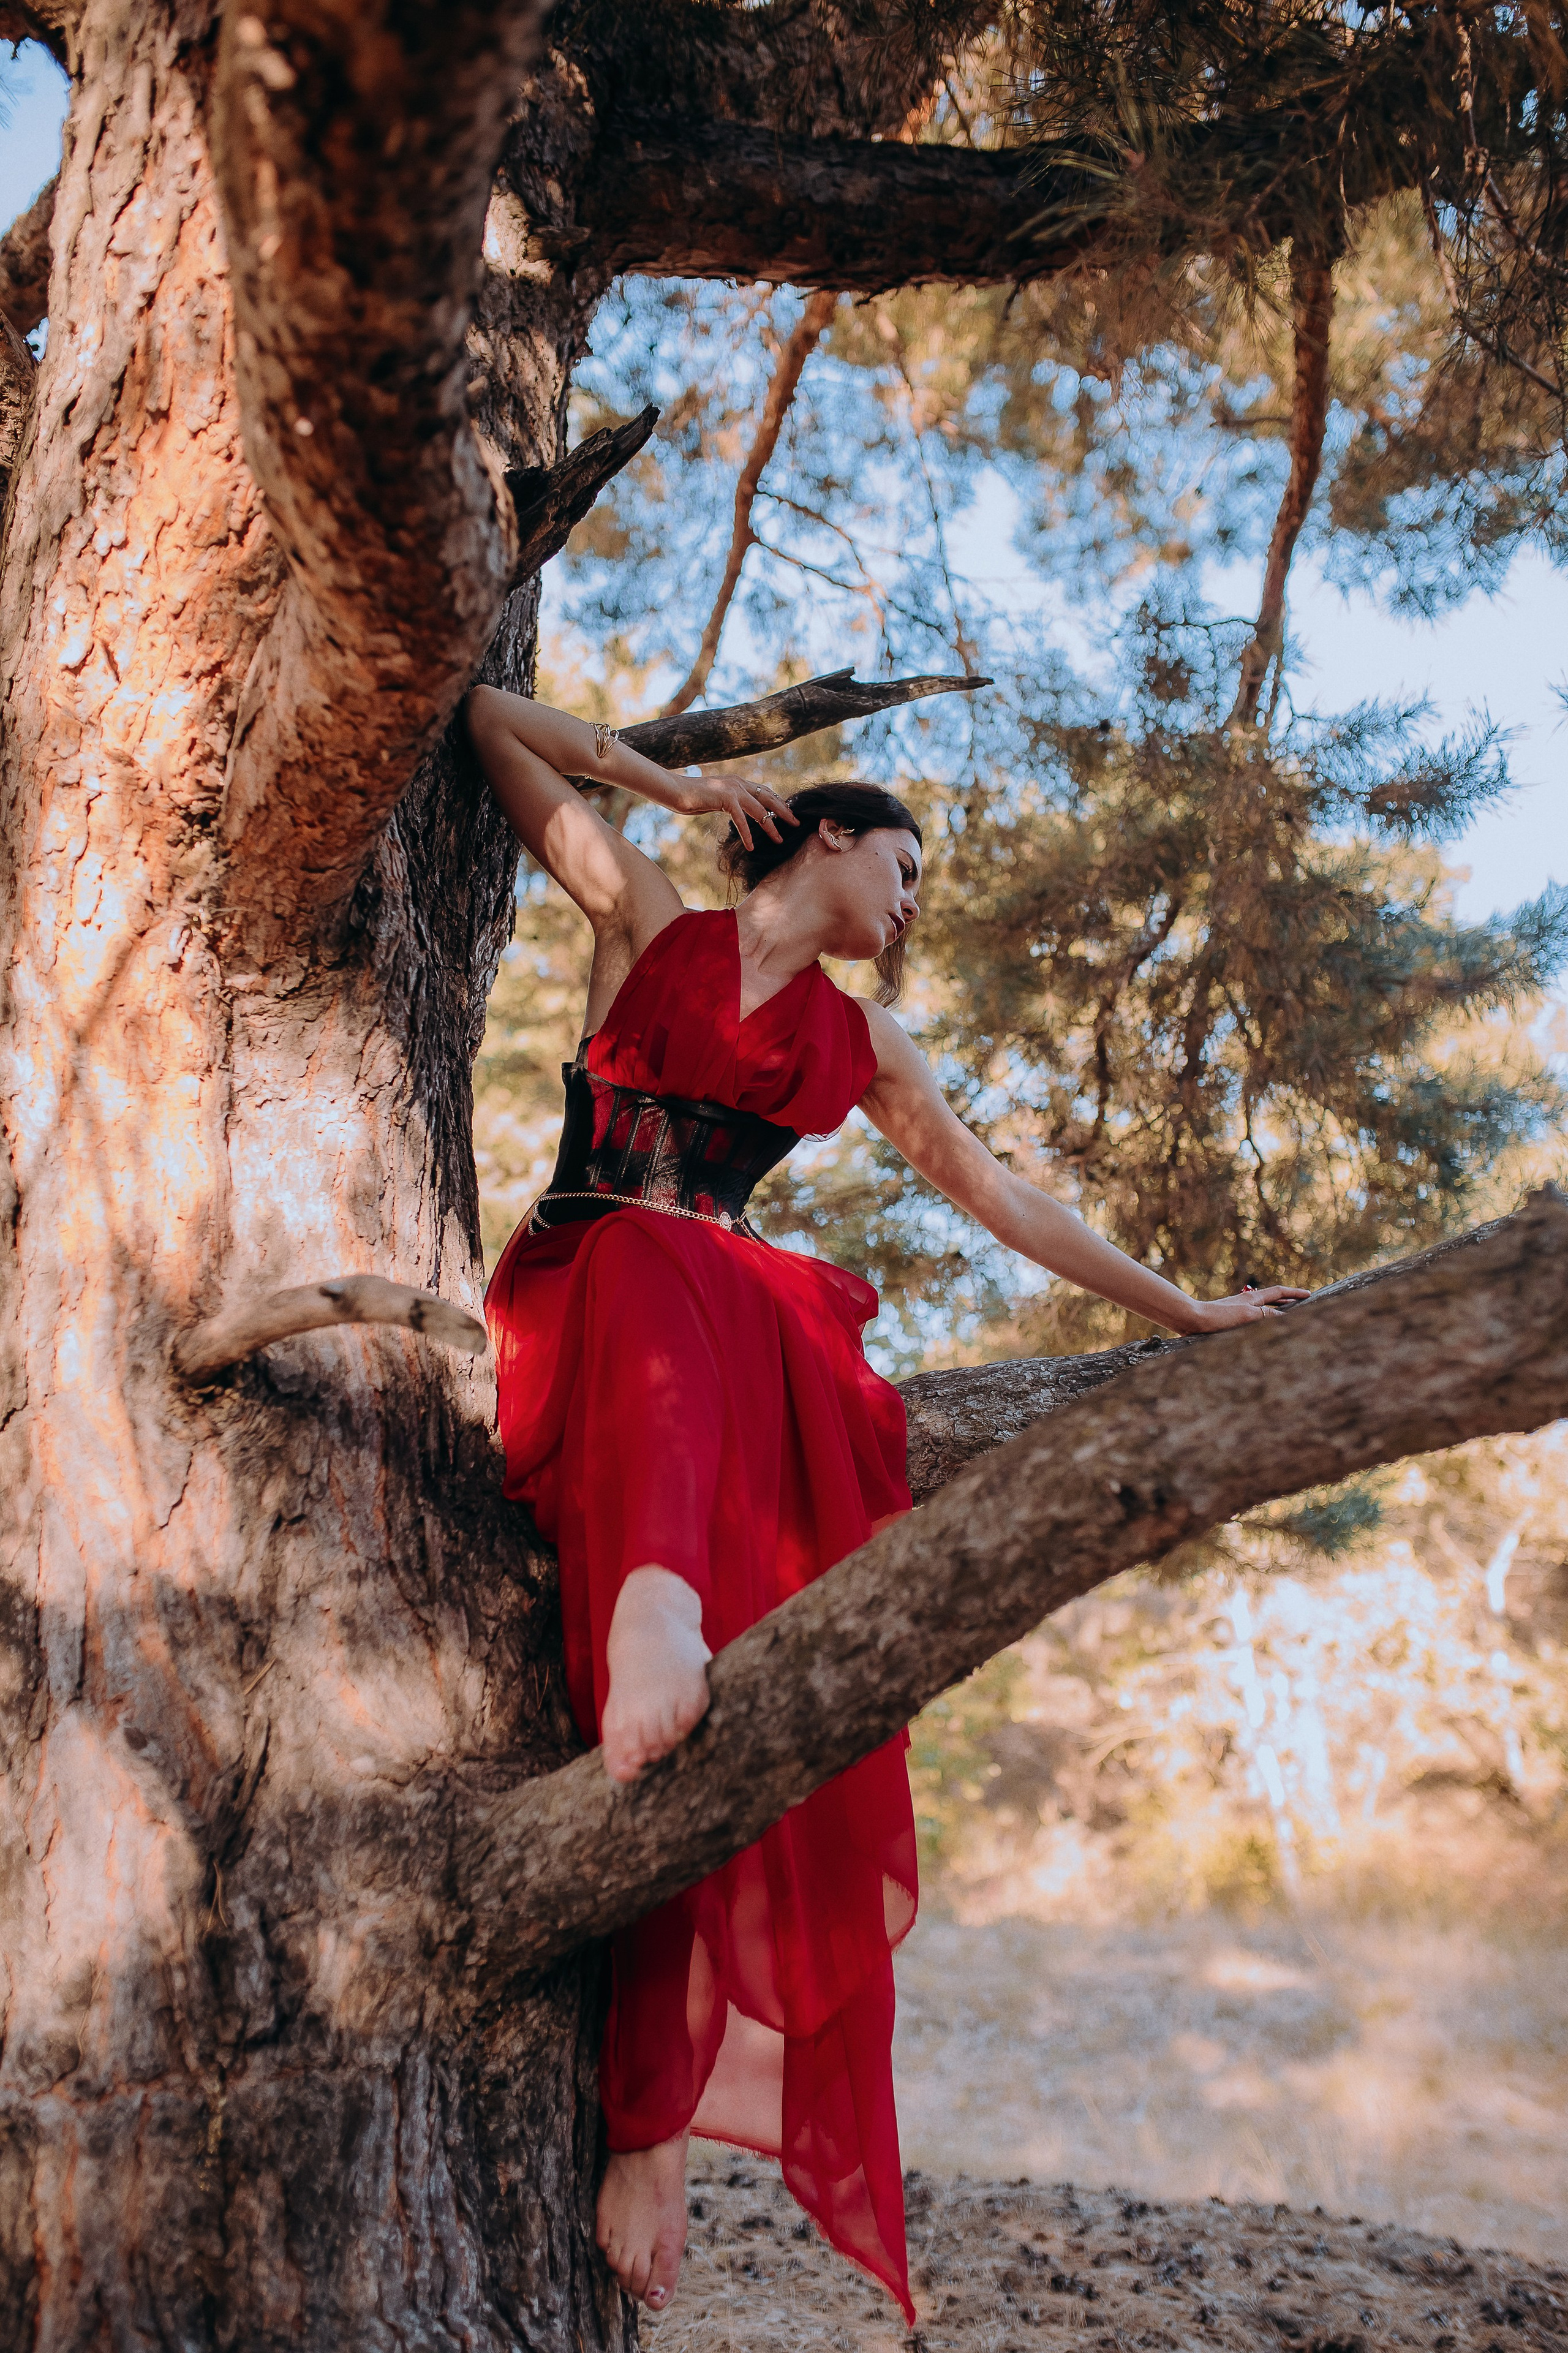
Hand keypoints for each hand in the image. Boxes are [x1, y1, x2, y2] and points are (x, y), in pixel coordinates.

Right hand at [665, 763, 799, 851]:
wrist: (675, 790)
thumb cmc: (691, 797)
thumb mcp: (716, 799)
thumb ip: (730, 803)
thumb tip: (738, 812)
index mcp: (738, 781)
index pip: (764, 791)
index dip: (778, 802)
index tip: (788, 814)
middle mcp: (739, 782)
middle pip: (768, 798)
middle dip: (784, 812)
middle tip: (796, 823)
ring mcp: (733, 789)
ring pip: (759, 810)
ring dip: (771, 826)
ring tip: (779, 840)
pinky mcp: (725, 798)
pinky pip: (741, 819)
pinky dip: (747, 834)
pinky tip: (751, 846)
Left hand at [1184, 1285, 1310, 1333]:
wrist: (1192, 1320)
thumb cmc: (1219, 1317)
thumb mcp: (1248, 1316)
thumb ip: (1267, 1316)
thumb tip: (1286, 1317)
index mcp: (1253, 1298)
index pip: (1279, 1292)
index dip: (1294, 1293)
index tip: (1309, 1294)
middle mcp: (1247, 1303)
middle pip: (1272, 1300)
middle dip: (1288, 1303)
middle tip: (1302, 1307)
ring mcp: (1238, 1311)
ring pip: (1263, 1311)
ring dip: (1276, 1314)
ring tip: (1286, 1320)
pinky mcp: (1230, 1321)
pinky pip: (1253, 1321)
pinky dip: (1263, 1324)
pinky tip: (1261, 1332)